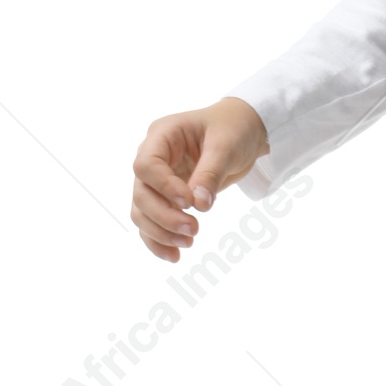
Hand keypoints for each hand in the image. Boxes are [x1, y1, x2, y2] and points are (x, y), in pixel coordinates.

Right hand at [130, 97, 269, 262]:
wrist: (244, 130)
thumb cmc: (234, 129)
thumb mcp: (226, 146)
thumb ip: (210, 174)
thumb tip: (199, 206)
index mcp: (162, 135)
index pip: (146, 165)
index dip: (163, 187)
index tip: (188, 202)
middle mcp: (153, 157)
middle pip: (141, 193)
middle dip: (164, 216)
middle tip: (194, 229)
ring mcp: (157, 179)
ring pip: (142, 211)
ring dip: (160, 232)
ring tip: (189, 242)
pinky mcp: (166, 197)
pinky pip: (152, 222)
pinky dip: (159, 240)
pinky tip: (174, 257)